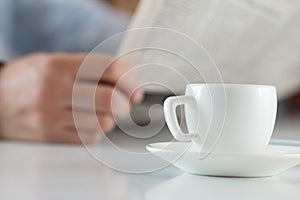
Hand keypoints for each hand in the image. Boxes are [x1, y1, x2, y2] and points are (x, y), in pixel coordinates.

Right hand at [0, 53, 142, 142]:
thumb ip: (88, 69)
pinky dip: (96, 132)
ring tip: (103, 114)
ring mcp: (50, 115)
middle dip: (125, 104)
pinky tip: (88, 124)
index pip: (109, 68)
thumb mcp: (54, 62)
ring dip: (111, 119)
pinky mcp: (48, 136)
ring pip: (103, 122)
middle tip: (125, 104)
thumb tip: (126, 82)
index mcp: (59, 65)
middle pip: (110, 99)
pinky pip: (87, 138)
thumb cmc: (29, 80)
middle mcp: (54, 89)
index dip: (130, 79)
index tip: (136, 90)